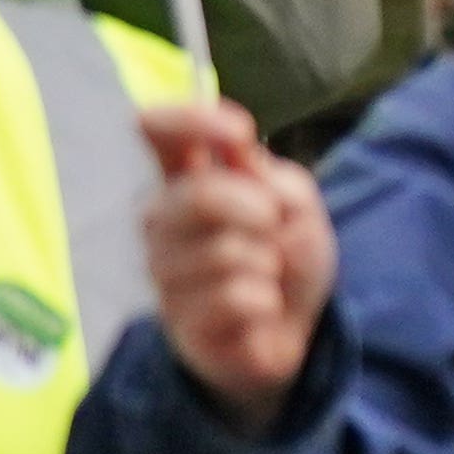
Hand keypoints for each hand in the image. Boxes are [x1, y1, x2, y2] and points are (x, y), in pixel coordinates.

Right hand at [137, 99, 334, 433]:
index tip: (238, 133)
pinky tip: (258, 308)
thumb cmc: (286, 259)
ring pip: (223, 251)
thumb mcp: (299, 208)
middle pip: (196, 195)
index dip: (187, 120)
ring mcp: (163, 269)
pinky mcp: (178, 318)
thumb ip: (272, 176)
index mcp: (185, 180)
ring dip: (266, 263)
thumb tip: (239, 150)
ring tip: (264, 275)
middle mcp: (162, 219)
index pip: (155, 133)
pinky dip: (265, 300)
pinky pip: (234, 297)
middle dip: (256, 209)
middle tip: (274, 226)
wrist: (289, 332)